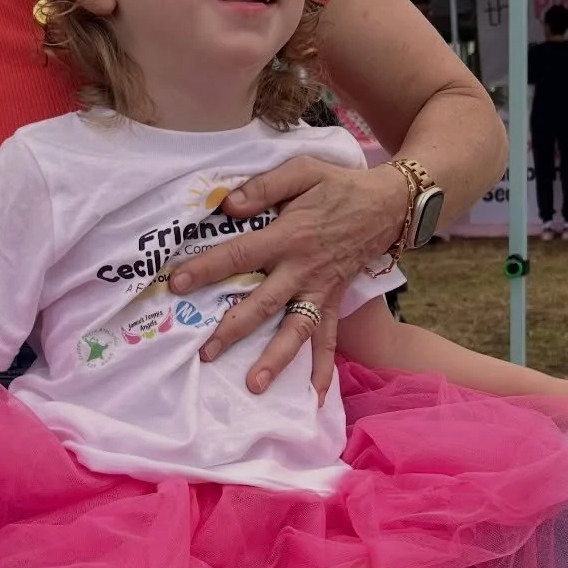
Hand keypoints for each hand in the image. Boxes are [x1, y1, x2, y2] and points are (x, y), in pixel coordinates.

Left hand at [167, 158, 407, 395]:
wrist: (389, 204)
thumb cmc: (339, 186)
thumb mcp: (303, 170)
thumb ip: (265, 187)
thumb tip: (228, 205)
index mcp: (289, 236)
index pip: (240, 255)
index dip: (208, 269)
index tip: (179, 284)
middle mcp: (302, 269)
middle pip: (263, 304)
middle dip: (233, 330)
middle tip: (205, 353)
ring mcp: (319, 290)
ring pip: (295, 330)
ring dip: (276, 360)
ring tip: (255, 386)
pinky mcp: (333, 301)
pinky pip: (328, 338)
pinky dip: (324, 368)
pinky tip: (315, 397)